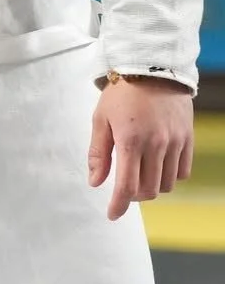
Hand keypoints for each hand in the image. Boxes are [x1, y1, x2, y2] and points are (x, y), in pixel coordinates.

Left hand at [88, 74, 194, 219]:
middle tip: (123, 189)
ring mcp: (175, 143)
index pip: (127, 186)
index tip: (112, 214)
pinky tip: (157, 167)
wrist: (152, 70)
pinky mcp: (188, 139)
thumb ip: (98, 153)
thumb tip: (95, 182)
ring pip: (166, 184)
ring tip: (139, 175)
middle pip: (148, 190)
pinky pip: (182, 172)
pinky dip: (169, 177)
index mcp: (130, 141)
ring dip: (151, 187)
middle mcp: (156, 145)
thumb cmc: (121, 95)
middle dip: (134, 196)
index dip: (118, 205)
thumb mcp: (100, 120)